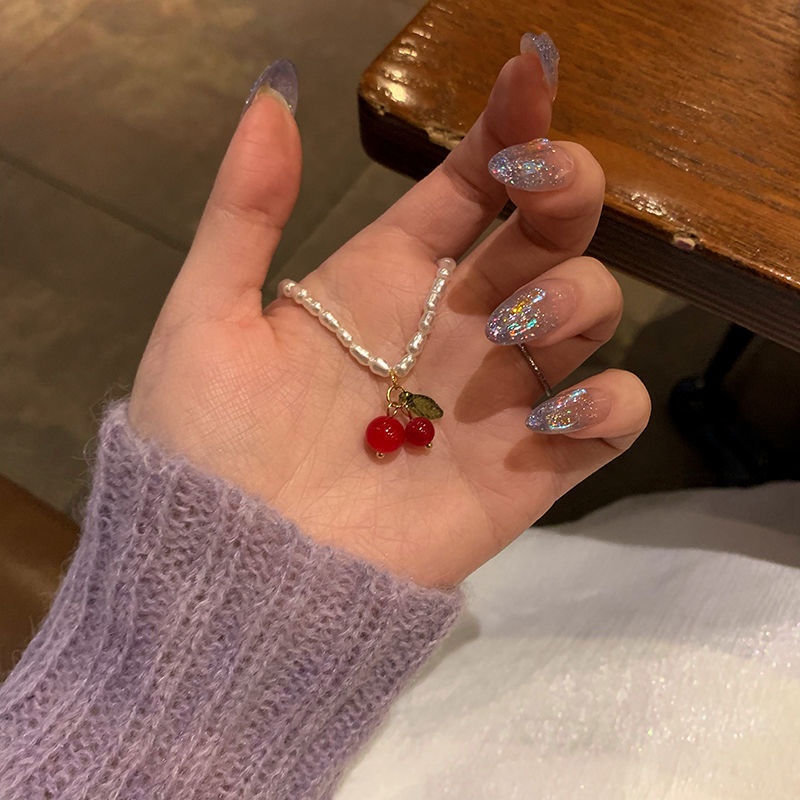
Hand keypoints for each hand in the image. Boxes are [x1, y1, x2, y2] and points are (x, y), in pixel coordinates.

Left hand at [129, 53, 649, 586]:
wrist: (231, 571)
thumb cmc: (208, 445)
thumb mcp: (209, 318)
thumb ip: (244, 210)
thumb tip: (273, 97)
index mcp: (387, 278)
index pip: (467, 184)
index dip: (506, 125)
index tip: (529, 75)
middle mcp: (454, 325)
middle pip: (548, 233)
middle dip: (564, 187)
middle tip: (536, 186)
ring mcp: (498, 395)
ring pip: (591, 312)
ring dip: (577, 297)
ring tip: (511, 327)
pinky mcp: (529, 469)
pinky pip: (607, 419)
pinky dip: (606, 402)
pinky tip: (550, 410)